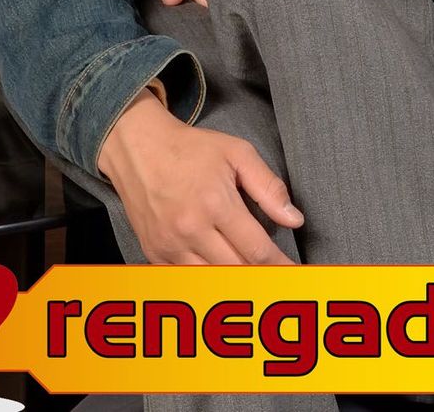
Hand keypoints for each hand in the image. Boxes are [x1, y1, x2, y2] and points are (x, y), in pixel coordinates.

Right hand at [97, 91, 300, 264]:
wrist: (138, 148)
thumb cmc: (191, 149)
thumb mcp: (237, 153)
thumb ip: (268, 187)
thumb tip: (294, 219)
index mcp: (216, 204)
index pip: (256, 250)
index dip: (279, 265)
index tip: (294, 273)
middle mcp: (192, 230)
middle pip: (236, 271)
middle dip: (261, 278)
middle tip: (279, 280)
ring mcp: (170, 246)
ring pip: (212, 281)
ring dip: (235, 285)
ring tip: (255, 284)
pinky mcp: (155, 254)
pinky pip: (186, 280)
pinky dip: (206, 284)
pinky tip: (221, 281)